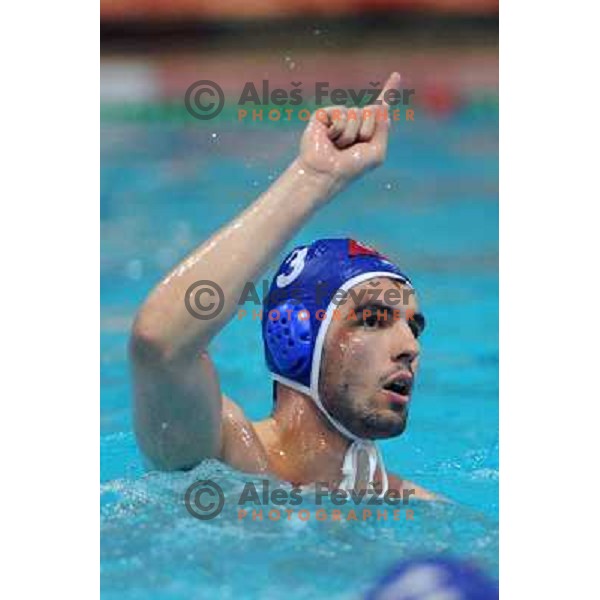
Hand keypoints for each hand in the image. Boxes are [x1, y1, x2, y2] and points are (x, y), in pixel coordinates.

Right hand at [298, 72, 399, 186]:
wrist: (327, 173)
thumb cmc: (351, 168)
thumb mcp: (377, 151)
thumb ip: (383, 129)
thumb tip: (381, 106)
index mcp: (368, 129)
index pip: (380, 108)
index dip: (390, 91)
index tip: (396, 75)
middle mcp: (354, 120)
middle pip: (373, 110)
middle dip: (367, 130)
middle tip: (353, 147)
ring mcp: (338, 116)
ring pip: (356, 113)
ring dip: (351, 134)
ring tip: (339, 146)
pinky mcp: (324, 115)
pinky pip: (341, 113)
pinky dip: (338, 130)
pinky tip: (329, 139)